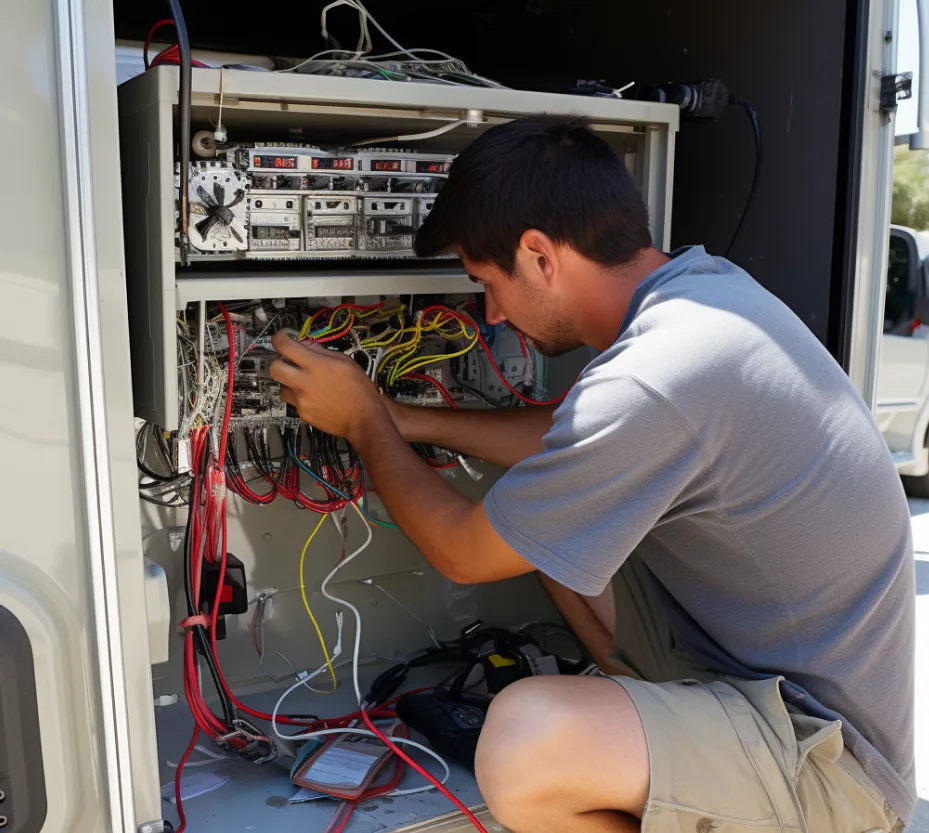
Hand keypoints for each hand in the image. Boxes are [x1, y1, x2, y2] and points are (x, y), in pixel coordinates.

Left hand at [269, 332, 387, 440]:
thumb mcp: (346, 363)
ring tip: (303, 384)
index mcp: (316, 366)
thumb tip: (307, 345)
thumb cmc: (359, 391)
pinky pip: (294, 402)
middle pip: (274, 368)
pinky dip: (301, 398)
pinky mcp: (303, 414)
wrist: (363, 419)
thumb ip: (322, 352)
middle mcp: (305, 382)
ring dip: (288, 383)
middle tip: (287, 364)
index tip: (281, 339)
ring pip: (281, 388)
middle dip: (278, 363)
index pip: (285, 346)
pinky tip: (315, 398)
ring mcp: (302, 400)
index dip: (279, 339)